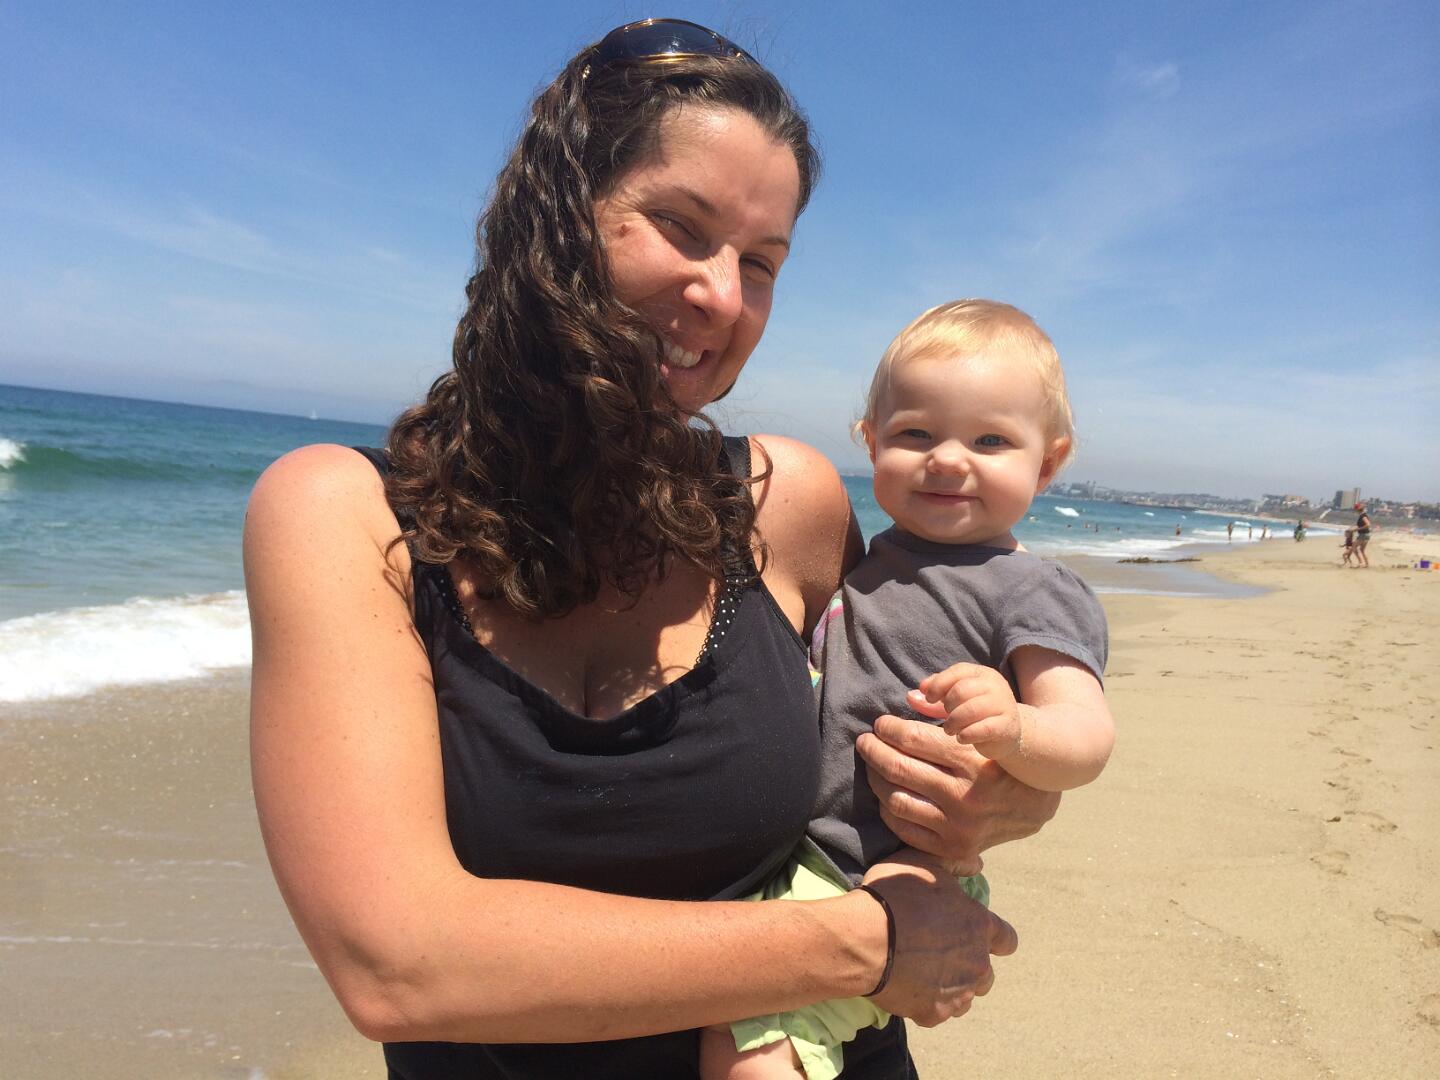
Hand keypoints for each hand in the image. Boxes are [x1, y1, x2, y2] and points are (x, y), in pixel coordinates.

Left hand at [856, 716, 1059, 874]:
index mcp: (972, 762)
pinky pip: (904, 828)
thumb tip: (907, 701)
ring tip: (872, 766)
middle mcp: (964, 796)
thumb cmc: (1000, 761)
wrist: (1035, 805)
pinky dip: (888, 808)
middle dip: (873, 750)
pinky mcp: (952, 848)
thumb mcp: (982, 735)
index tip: (880, 724)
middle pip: (899, 768)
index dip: (889, 729)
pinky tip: (885, 794)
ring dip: (875, 778)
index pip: (914, 739)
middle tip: (865, 741)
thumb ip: (946, 721)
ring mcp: (957, 826)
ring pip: (895, 799)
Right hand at [860, 851, 1016, 1025]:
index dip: (995, 940)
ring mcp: (957, 992)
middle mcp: (977, 963)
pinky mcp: (934, 1013)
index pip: (1007, 940)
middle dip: (969, 967)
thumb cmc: (895, 896)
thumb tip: (977, 866)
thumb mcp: (923, 862)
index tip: (977, 938)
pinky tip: (906, 987)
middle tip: (940, 956)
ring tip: (922, 975)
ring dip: (950, 988)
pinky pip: (936, 1011)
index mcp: (979, 926)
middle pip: (986, 974)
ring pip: (964, 997)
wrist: (866, 939)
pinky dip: (925, 1003)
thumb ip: (954, 863)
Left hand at [907, 663, 1021, 760]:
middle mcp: (995, 686)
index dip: (939, 684)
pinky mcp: (1007, 726)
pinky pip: (983, 729)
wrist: (1008, 734)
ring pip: (971, 709)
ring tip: (950, 729)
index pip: (958, 671)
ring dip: (954, 721)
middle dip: (947, 706)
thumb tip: (910, 696)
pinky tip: (962, 738)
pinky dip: (967, 734)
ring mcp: (1004, 705)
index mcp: (982, 674)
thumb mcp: (956, 700)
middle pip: (962, 690)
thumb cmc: (976, 714)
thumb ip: (935, 695)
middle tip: (945, 718)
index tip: (929, 697)